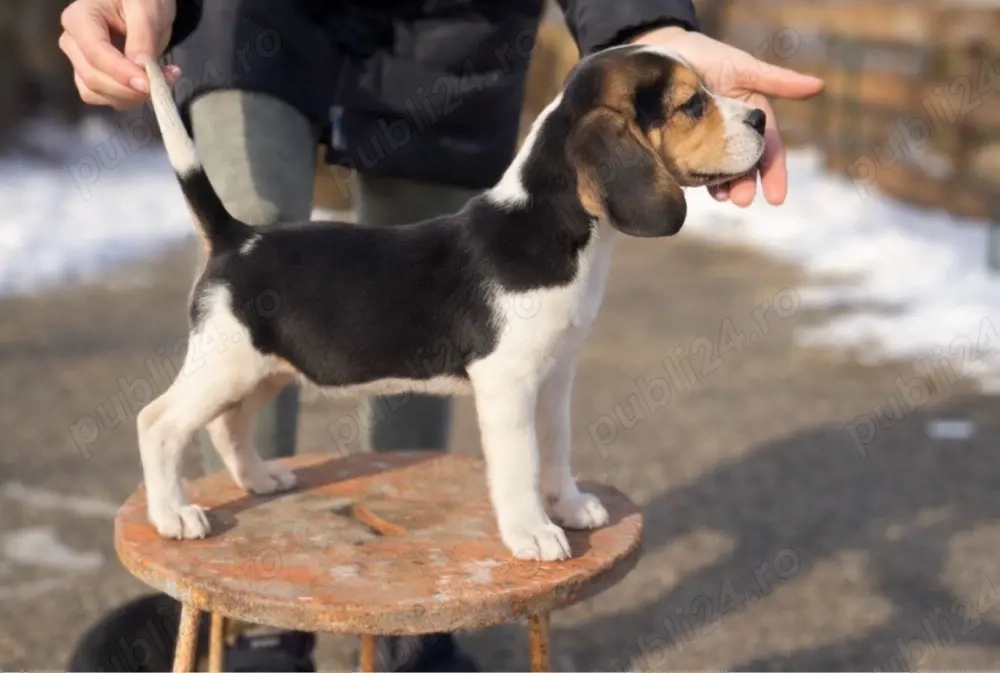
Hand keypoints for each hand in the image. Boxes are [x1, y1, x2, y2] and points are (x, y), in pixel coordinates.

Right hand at [59, 0, 179, 109]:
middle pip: (93, 78)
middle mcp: (73, 42)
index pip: (95, 54)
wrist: (142, 5)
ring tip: (162, 81)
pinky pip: (106, 98)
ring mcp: (80, 61)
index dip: (121, 74)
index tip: (149, 84)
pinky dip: (130, 98)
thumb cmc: (141, 0)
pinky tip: (150, 85)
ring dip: (131, 97)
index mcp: (79, 19)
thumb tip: (140, 68)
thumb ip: (142, 38)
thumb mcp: (146, 10)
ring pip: (97, 93)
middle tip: (166, 81)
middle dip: (130, 89)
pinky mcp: (94, 76)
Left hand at [631, 26, 823, 206]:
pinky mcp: (676, 145)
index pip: (767, 149)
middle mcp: (728, 134)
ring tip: (722, 198)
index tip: (776, 198)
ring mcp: (702, 141)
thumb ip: (777, 81)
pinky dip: (692, 178)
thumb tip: (820, 86)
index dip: (773, 172)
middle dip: (745, 185)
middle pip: (742, 165)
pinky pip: (687, 166)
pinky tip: (694, 186)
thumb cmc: (706, 56)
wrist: (661, 51)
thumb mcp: (743, 68)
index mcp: (750, 118)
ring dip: (722, 187)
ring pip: (717, 170)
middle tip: (742, 201)